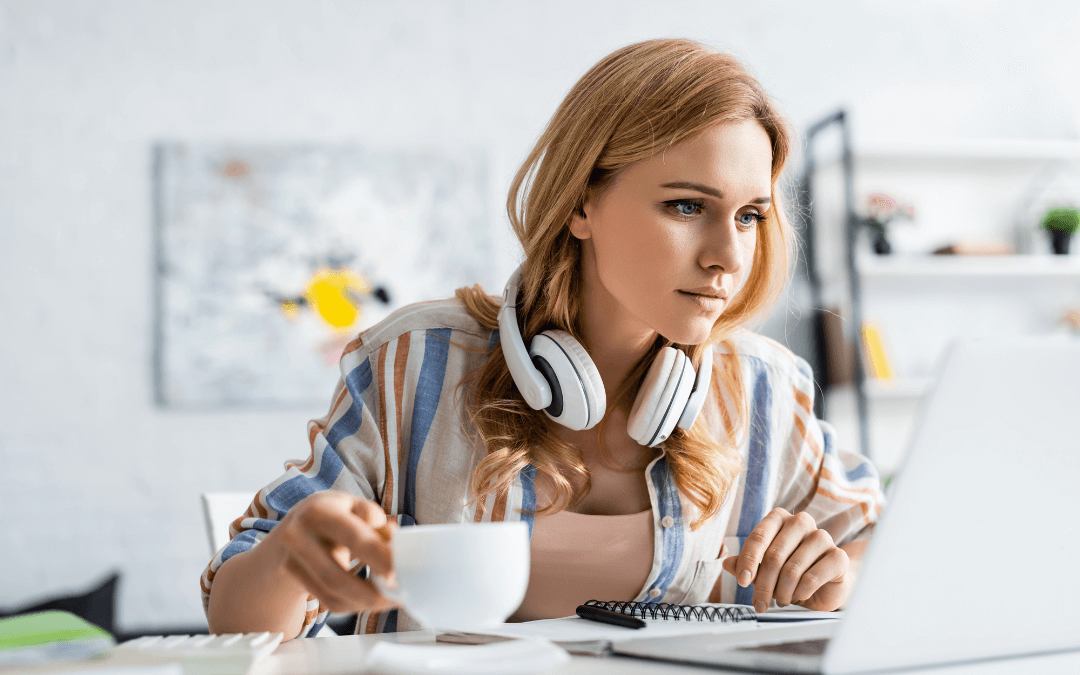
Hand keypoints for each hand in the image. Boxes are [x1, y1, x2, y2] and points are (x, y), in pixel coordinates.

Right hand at [264, 491, 396, 613]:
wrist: (292, 529)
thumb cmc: (333, 515)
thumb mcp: (352, 505)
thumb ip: (374, 519)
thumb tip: (395, 541)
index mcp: (319, 511)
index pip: (354, 538)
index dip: (378, 558)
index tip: (399, 572)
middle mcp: (298, 536)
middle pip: (335, 576)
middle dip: (371, 592)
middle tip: (398, 595)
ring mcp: (292, 561)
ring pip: (332, 594)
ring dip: (366, 602)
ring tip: (391, 600)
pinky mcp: (294, 581)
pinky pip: (328, 602)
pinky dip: (354, 604)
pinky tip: (371, 600)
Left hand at [721, 508, 851, 612]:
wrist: (827, 584)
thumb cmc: (792, 572)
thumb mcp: (764, 569)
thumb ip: (746, 565)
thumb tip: (726, 563)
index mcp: (779, 518)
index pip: (759, 537)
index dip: (748, 561)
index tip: (742, 582)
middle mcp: (801, 522)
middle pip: (774, 555)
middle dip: (764, 585)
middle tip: (760, 603)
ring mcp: (822, 537)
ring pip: (792, 568)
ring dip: (783, 592)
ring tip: (782, 600)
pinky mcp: (838, 556)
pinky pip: (813, 577)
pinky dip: (801, 592)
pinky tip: (800, 596)